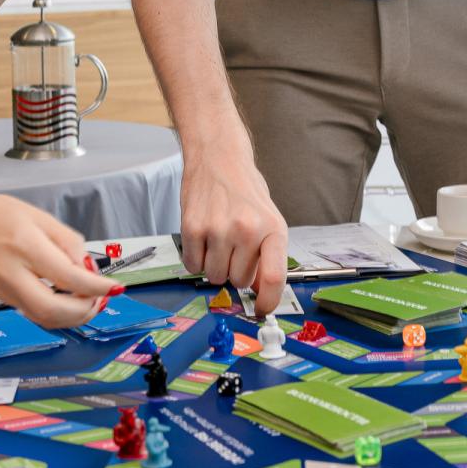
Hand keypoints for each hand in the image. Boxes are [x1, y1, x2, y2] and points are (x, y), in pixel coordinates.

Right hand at [0, 191, 120, 328]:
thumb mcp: (36, 215)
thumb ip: (66, 241)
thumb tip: (87, 266)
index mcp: (23, 245)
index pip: (67, 276)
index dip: (97, 286)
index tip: (114, 286)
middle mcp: (11, 273)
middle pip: (52, 310)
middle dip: (85, 311)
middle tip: (101, 298)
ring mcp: (3, 290)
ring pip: (43, 318)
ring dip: (73, 316)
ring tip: (90, 299)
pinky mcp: (0, 298)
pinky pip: (34, 313)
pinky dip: (57, 313)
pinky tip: (68, 299)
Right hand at [179, 138, 288, 314]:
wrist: (218, 158)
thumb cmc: (246, 191)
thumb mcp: (268, 220)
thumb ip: (267, 256)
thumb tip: (261, 293)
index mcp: (273, 229)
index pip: (274, 278)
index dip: (268, 302)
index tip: (262, 310)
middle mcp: (248, 230)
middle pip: (239, 281)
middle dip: (235, 272)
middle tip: (234, 248)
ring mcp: (219, 229)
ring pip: (214, 277)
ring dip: (214, 266)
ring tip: (219, 240)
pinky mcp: (192, 228)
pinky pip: (192, 265)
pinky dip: (196, 258)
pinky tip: (204, 237)